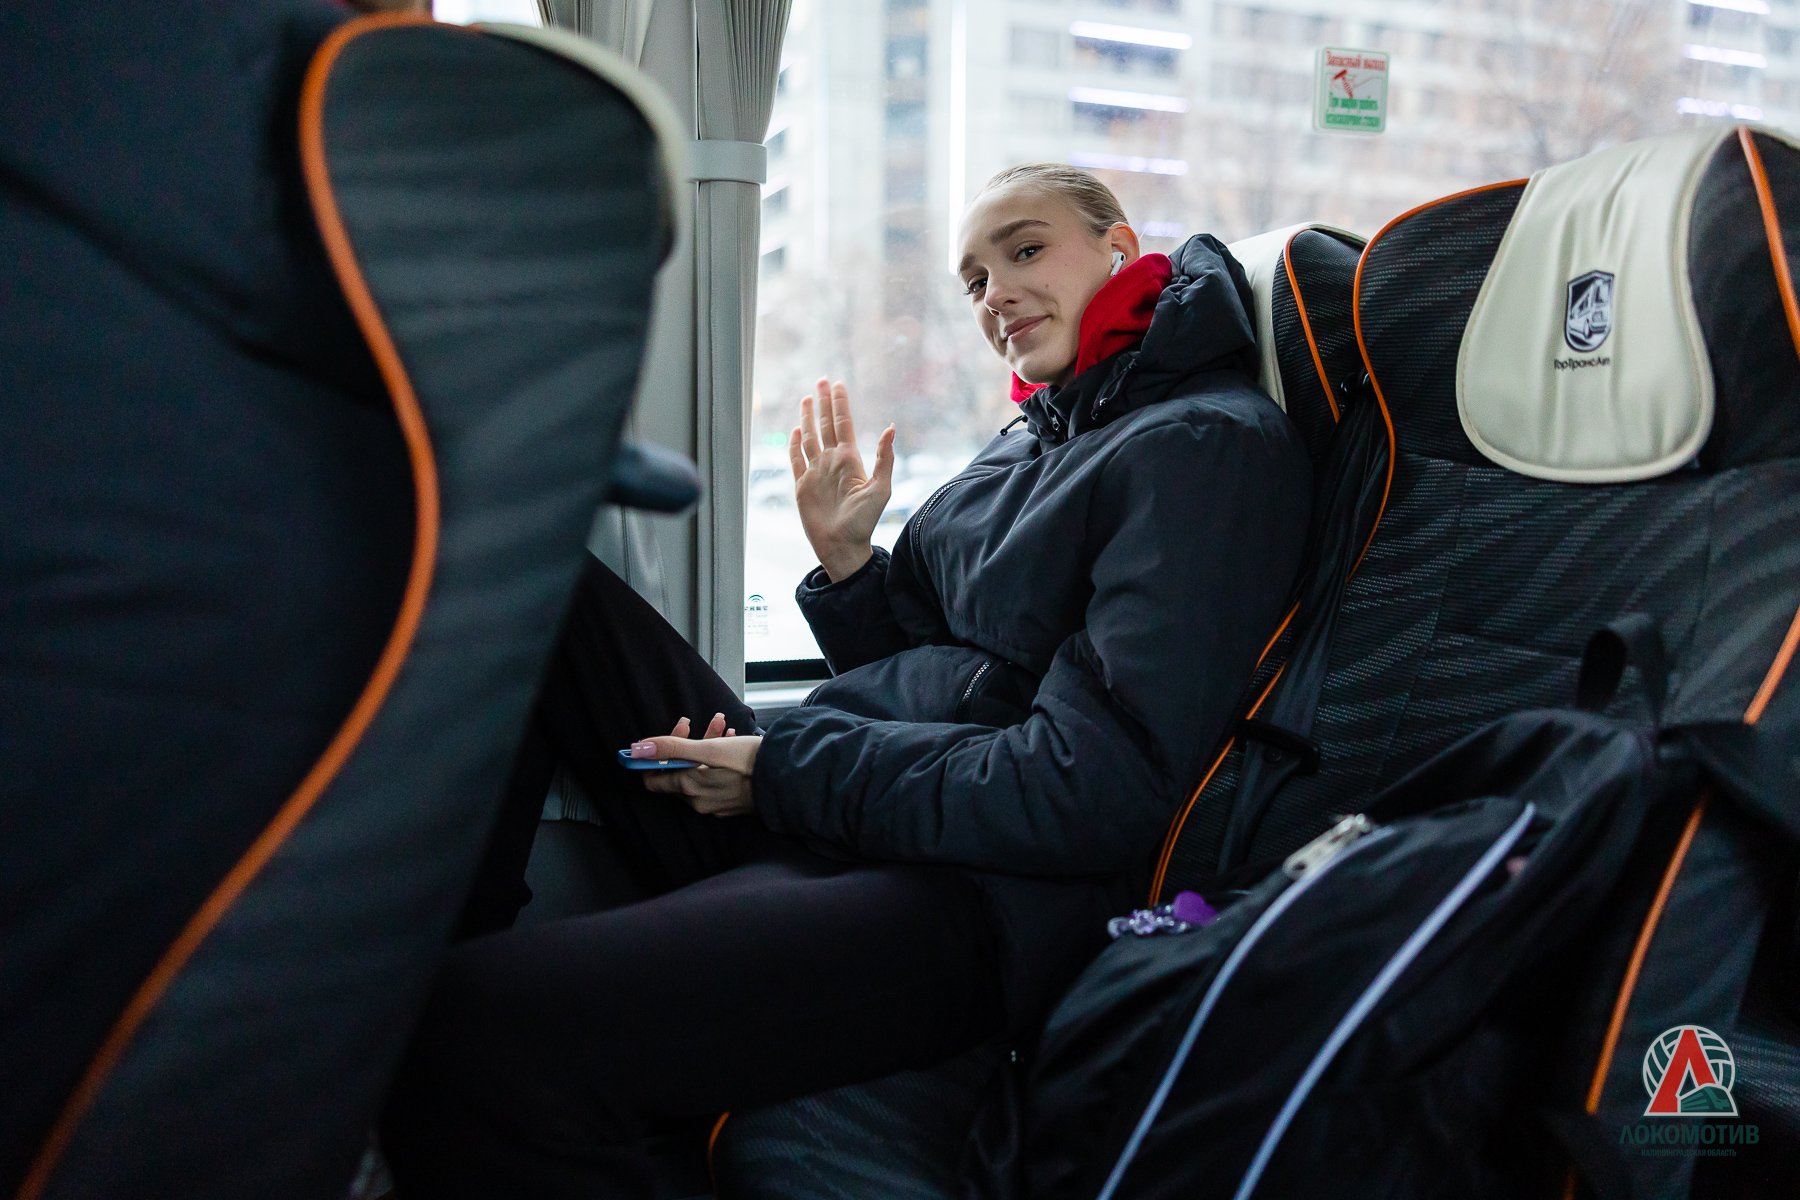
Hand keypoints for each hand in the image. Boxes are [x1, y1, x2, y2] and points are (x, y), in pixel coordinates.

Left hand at [629, 713, 761, 817]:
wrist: (787, 779)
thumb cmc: (750, 763)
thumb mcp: (709, 748)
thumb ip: (672, 747)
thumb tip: (638, 749)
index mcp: (688, 788)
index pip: (652, 779)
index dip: (655, 756)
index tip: (666, 738)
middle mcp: (698, 801)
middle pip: (678, 772)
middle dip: (685, 744)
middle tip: (699, 723)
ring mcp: (715, 804)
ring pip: (698, 773)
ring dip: (705, 747)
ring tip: (721, 726)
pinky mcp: (731, 804)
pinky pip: (714, 781)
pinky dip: (717, 761)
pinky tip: (732, 742)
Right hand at [791, 378, 895, 580]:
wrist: (842, 545)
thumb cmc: (864, 521)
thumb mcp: (881, 488)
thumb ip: (885, 458)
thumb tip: (891, 428)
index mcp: (850, 460)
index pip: (843, 424)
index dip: (840, 404)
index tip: (838, 384)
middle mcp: (832, 462)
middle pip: (825, 425)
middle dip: (823, 403)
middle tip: (821, 381)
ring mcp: (816, 473)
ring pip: (809, 438)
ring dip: (807, 418)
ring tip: (806, 398)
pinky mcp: (802, 485)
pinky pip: (796, 459)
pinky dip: (794, 444)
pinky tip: (795, 431)